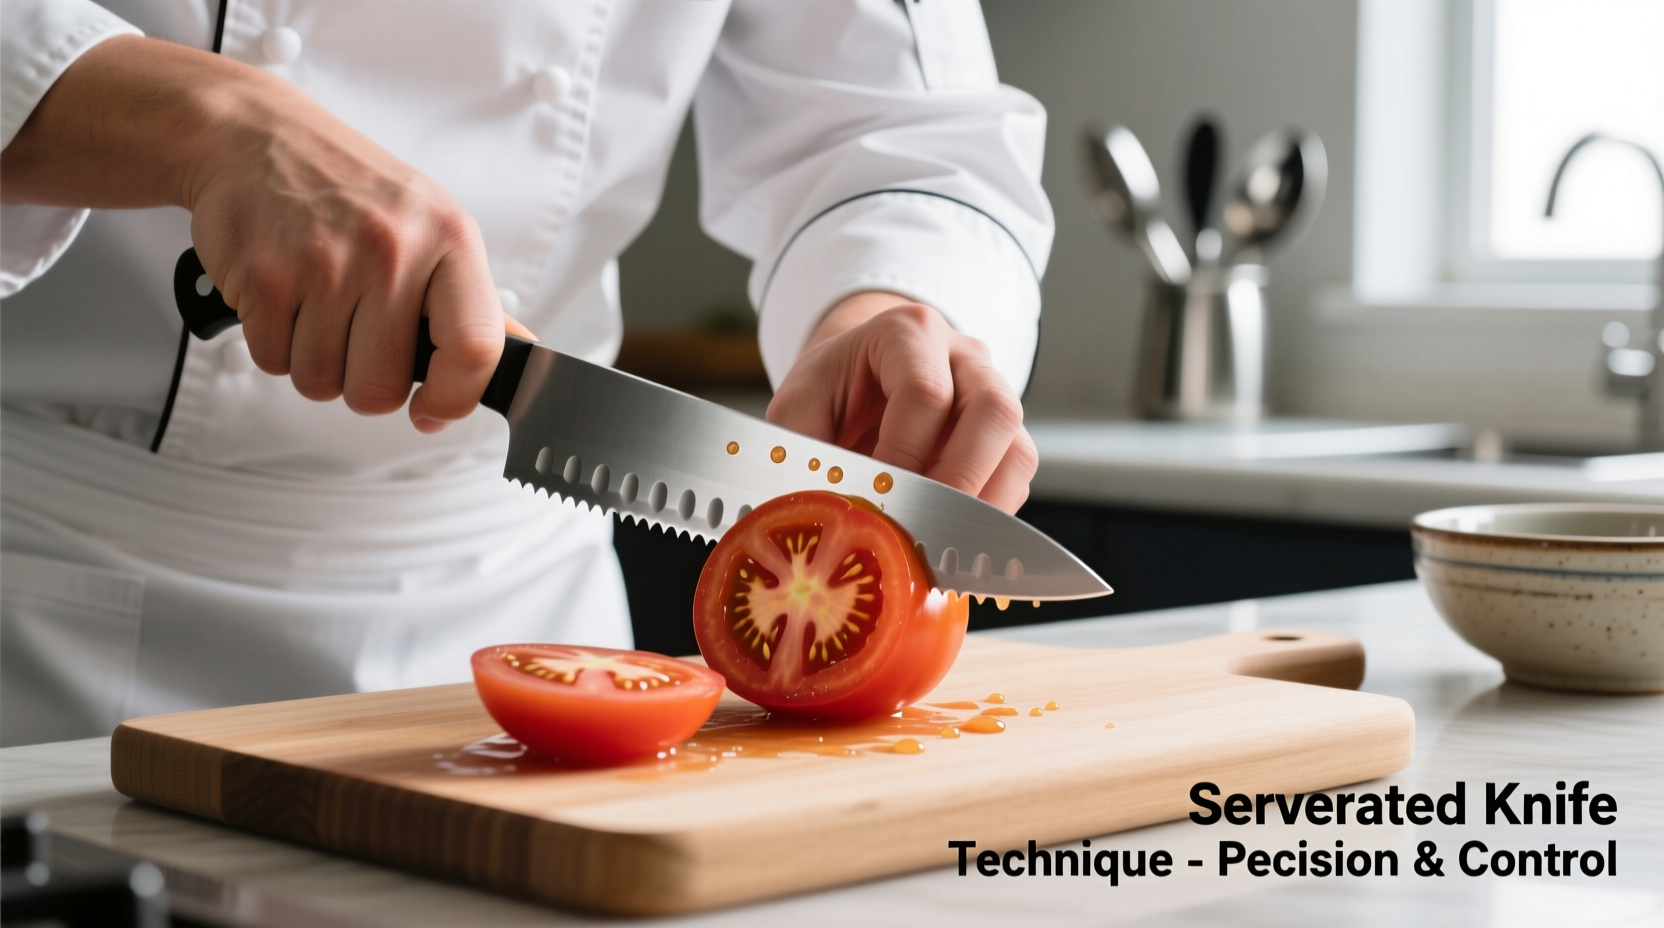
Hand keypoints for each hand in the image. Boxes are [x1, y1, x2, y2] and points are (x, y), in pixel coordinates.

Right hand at [1, 36, 523, 431]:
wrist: (253, 135)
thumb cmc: (350, 188)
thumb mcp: (431, 225)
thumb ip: (471, 300)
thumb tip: (517, 355)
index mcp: (449, 239)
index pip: (475, 350)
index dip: (454, 399)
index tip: (432, 409)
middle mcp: (391, 250)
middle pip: (382, 389)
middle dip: (365, 381)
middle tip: (357, 335)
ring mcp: (324, 264)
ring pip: (323, 383)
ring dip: (316, 361)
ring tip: (318, 305)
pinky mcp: (264, 277)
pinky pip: (274, 362)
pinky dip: (275, 344)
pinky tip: (286, 296)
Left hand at [767, 293, 1037, 512]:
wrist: (855, 377)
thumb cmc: (829, 390)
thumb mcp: (796, 408)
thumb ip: (803, 453)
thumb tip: (826, 515)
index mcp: (907, 333)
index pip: (926, 392)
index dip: (904, 454)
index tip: (878, 498)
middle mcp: (963, 356)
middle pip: (994, 410)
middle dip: (959, 480)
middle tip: (922, 527)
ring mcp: (993, 394)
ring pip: (1017, 448)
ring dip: (983, 503)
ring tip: (940, 539)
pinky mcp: (1003, 436)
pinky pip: (1016, 477)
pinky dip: (988, 512)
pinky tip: (949, 534)